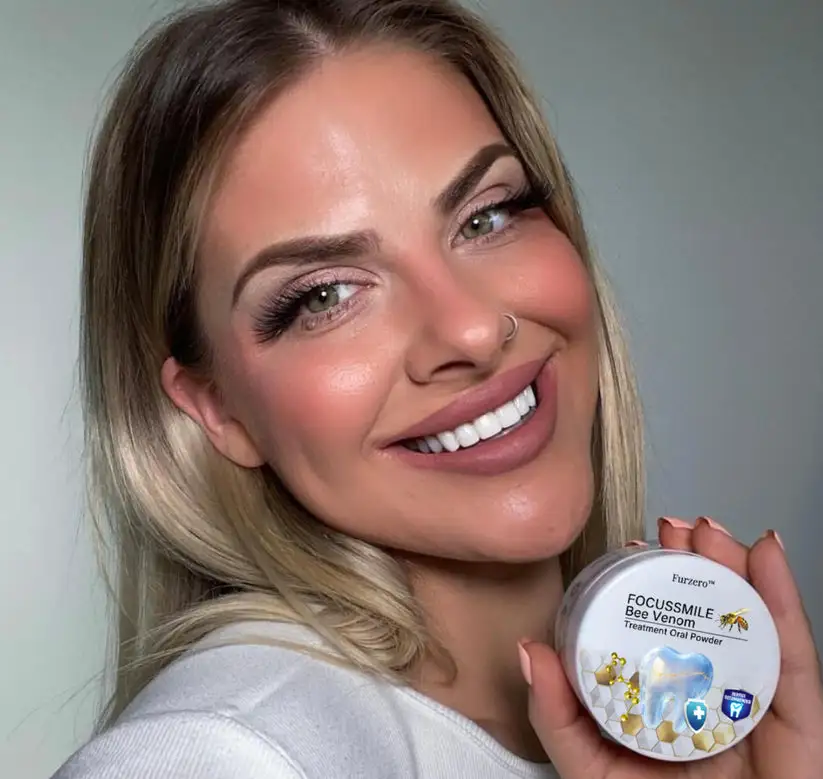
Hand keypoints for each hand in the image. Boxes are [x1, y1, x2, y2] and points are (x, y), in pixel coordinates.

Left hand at [520, 517, 822, 777]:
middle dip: (697, 566)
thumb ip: (557, 716)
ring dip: (737, 570)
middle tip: (677, 527)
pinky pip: (797, 662)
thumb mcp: (592, 767)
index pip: (660, 633)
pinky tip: (767, 556)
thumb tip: (529, 650)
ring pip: (752, 628)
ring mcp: (757, 709)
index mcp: (666, 703)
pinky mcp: (801, 728)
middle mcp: (712, 699)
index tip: (634, 547)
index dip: (649, 587)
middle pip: (710, 621)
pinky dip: (785, 603)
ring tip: (711, 532)